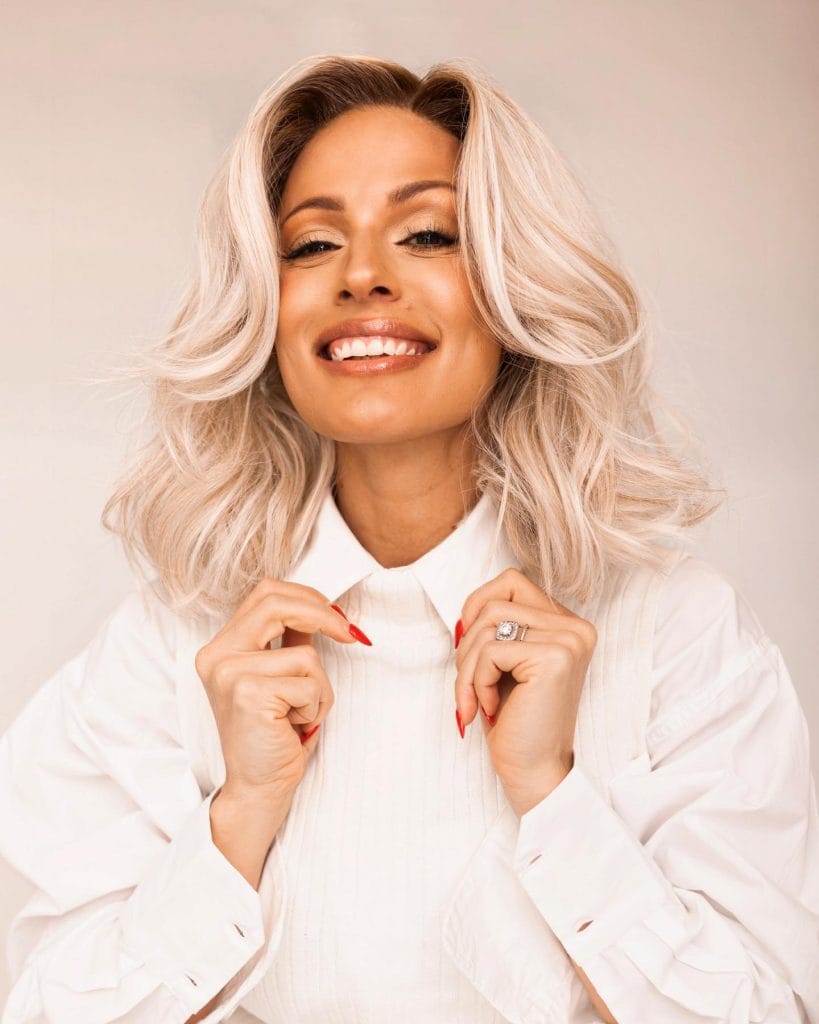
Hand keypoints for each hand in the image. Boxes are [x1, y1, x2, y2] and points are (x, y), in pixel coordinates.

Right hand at [195, 578, 368, 813]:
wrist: (258, 788)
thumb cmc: (275, 734)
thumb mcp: (282, 675)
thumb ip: (292, 638)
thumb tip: (327, 609)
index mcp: (220, 647)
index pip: (265, 594)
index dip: (308, 598)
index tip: (339, 619)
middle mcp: (216, 656)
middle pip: (276, 602)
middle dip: (323, 615)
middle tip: (351, 636)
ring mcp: (228, 674)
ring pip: (305, 654)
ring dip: (320, 687)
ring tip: (301, 714)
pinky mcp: (248, 694)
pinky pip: (309, 683)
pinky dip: (316, 706)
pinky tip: (295, 727)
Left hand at [453, 567, 596, 815]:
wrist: (534, 773)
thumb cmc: (515, 721)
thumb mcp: (504, 663)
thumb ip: (495, 627)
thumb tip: (465, 611)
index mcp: (567, 623)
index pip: (511, 581)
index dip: (478, 606)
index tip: (472, 651)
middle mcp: (576, 627)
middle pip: (494, 602)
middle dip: (467, 645)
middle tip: (471, 685)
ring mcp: (569, 640)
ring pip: (488, 624)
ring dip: (468, 667)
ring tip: (478, 700)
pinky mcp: (555, 658)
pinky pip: (490, 651)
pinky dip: (475, 682)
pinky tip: (492, 710)